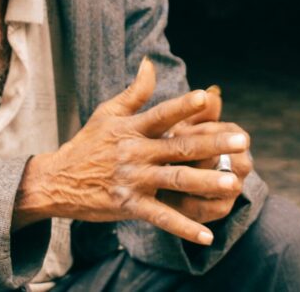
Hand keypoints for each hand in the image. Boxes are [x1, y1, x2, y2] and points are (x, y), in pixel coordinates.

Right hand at [13, 58, 249, 244]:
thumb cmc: (88, 143)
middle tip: (242, 141)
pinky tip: (207, 236)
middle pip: (179, 147)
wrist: (57, 181)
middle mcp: (135, 153)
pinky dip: (184, 228)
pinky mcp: (129, 206)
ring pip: (176, 181)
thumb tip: (150, 62)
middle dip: (212, 144)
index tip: (207, 98)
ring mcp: (133, 180)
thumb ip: (135, 91)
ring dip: (206, 183)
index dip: (183, 106)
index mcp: (132, 128)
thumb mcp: (108, 113)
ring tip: (234, 183)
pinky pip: (161, 217)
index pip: (162, 114)